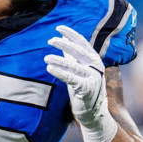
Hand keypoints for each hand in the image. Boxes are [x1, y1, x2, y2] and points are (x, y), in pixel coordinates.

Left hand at [45, 25, 118, 141]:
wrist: (93, 113)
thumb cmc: (84, 90)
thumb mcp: (78, 70)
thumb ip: (71, 56)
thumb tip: (61, 40)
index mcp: (94, 59)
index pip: (82, 42)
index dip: (70, 34)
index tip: (58, 28)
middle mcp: (96, 66)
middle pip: (78, 51)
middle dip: (63, 44)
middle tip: (50, 40)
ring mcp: (93, 77)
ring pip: (73, 64)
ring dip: (58, 60)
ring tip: (46, 58)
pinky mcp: (87, 88)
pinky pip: (71, 78)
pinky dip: (60, 72)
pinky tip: (49, 68)